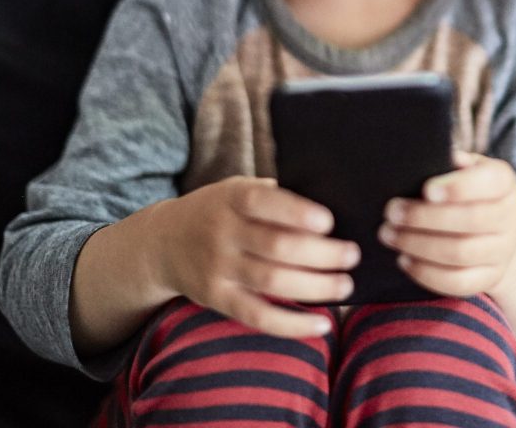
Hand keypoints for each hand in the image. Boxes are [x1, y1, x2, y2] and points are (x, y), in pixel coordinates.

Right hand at [153, 176, 357, 337]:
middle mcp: (223, 233)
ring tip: (345, 285)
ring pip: (271, 283)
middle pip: (276, 247)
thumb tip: (336, 204)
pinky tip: (321, 325)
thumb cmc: (220, 210)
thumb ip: (275, 196)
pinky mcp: (217, 299)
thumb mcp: (238, 189)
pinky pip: (256, 317)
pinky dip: (291, 325)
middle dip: (321, 254)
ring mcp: (218, 269)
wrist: (162, 242)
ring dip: (315, 287)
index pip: (264, 203)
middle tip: (353, 255)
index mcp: (232, 198)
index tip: (329, 221)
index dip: (298, 213)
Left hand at [377, 151, 515, 298]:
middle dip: (424, 218)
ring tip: (389, 235)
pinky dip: (426, 273)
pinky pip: (457, 283)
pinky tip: (403, 260)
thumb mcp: (466, 170)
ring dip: (418, 245)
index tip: (426, 190)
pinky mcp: (489, 278)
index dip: (458, 187)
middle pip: (470, 221)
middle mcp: (510, 216)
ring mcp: (502, 251)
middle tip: (391, 212)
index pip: (489, 183)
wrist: (498, 233)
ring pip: (460, 254)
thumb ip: (449, 163)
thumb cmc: (469, 192)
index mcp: (504, 182)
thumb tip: (423, 156)